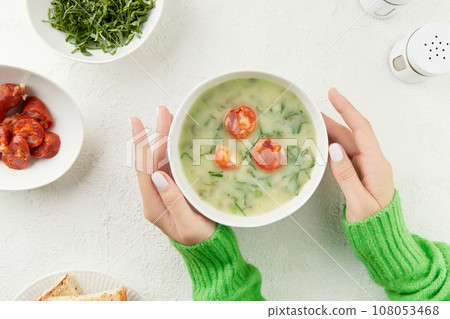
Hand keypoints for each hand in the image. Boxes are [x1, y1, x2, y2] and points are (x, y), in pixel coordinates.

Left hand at [130, 106, 215, 244]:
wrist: (208, 249)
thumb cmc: (200, 239)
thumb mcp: (188, 224)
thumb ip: (173, 200)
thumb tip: (159, 174)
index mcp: (154, 204)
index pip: (144, 168)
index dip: (142, 144)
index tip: (137, 122)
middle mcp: (156, 195)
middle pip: (152, 159)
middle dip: (155, 134)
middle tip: (162, 111)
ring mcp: (165, 191)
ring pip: (161, 159)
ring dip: (164, 138)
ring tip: (169, 117)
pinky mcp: (176, 189)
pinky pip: (171, 164)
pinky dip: (173, 147)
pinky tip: (177, 136)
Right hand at [323, 88, 394, 221]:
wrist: (382, 235)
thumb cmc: (373, 223)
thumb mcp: (359, 202)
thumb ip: (346, 175)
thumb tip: (334, 150)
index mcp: (377, 165)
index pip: (362, 130)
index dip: (347, 110)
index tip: (334, 95)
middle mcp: (372, 161)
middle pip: (351, 133)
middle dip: (332, 119)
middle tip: (312, 112)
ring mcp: (366, 166)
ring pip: (346, 142)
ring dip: (330, 132)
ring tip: (312, 123)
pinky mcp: (359, 172)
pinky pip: (344, 153)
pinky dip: (331, 145)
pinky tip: (320, 142)